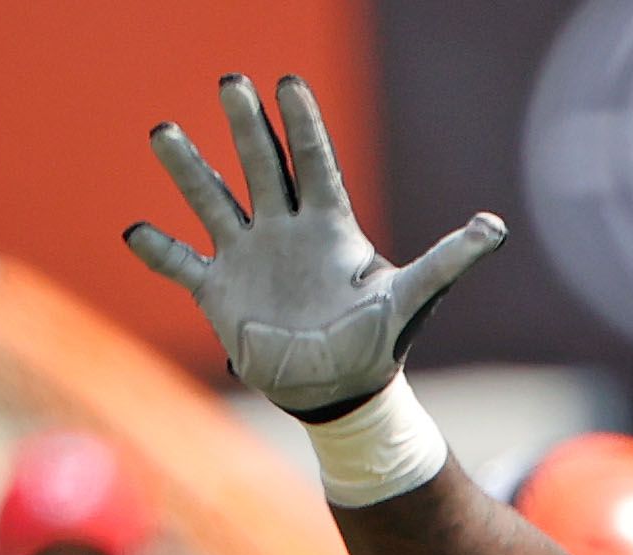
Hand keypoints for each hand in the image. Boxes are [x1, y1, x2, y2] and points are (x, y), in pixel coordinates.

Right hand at [126, 73, 502, 419]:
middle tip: (233, 83)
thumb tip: (496, 227)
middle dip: (246, 126)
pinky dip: (159, 250)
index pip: (313, 165)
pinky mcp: (218, 291)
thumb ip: (450, 261)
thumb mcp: (414, 298)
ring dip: (188, 169)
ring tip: (164, 134)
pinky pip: (181, 264)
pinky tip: (136, 231)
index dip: (302, 125)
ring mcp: (247, 256)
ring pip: (212, 201)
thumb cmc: (379, 343)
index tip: (288, 83)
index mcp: (328, 228)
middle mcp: (282, 230)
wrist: (341, 393)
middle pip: (261, 167)